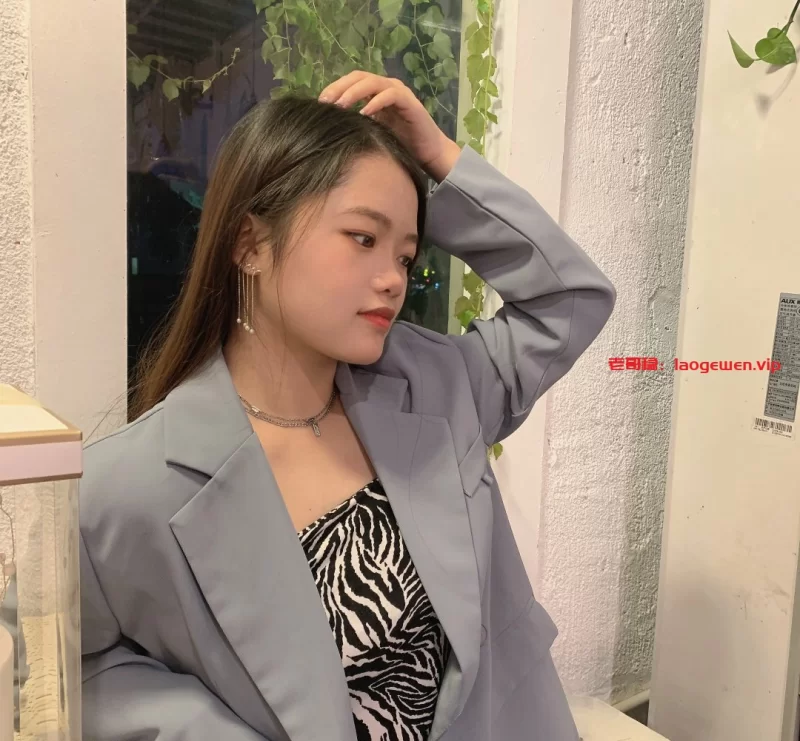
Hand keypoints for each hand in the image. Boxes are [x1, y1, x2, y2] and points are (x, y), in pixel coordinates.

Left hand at [319, 71, 461, 182]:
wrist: (427, 153)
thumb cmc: (399, 144)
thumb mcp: (372, 132)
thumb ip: (356, 123)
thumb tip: (329, 125)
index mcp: (375, 92)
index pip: (350, 81)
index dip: (334, 88)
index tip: (319, 103)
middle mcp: (386, 87)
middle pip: (358, 77)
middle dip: (340, 87)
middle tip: (326, 102)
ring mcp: (398, 92)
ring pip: (372, 82)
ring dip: (354, 92)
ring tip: (342, 105)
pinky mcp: (409, 102)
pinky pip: (390, 95)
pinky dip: (376, 102)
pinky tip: (365, 113)